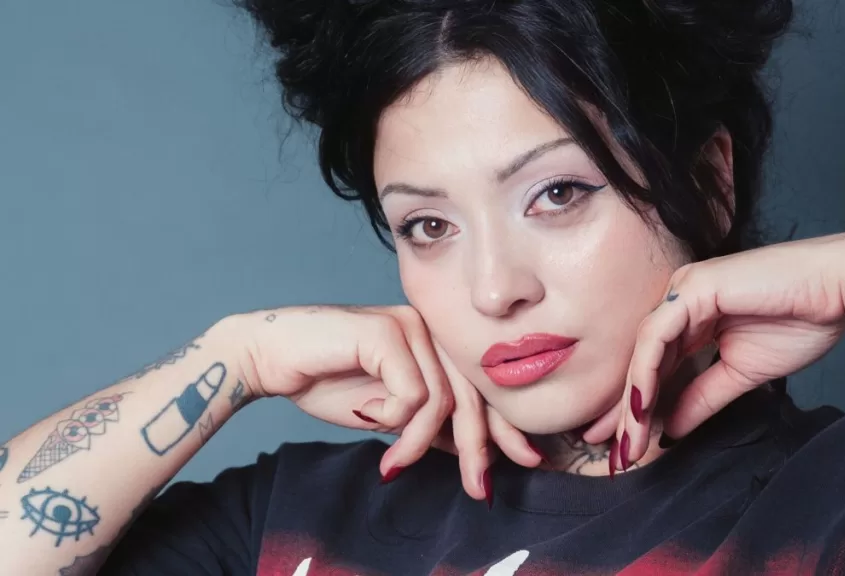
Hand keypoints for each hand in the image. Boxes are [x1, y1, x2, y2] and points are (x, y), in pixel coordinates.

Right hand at [230, 305, 535, 499]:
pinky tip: (368, 420)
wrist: (270, 360)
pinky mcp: (387, 330)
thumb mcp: (390, 413)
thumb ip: (429, 423)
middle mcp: (430, 328)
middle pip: (472, 394)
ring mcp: (410, 325)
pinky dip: (395, 419)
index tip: (528, 461)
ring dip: (419, 442)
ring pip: (443, 399)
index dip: (506, 427)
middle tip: (477, 488)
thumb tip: (475, 453)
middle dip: (479, 447)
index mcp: (436, 343)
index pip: (483, 388)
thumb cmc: (326, 381)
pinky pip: (413, 392)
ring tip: (394, 462)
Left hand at [597, 235, 844, 465]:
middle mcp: (679, 300)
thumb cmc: (800, 320)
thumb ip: (702, 397)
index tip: (625, 447)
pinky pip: (658, 335)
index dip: (638, 407)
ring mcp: (682, 290)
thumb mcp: (740, 373)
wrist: (840, 289)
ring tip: (628, 440)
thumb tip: (670, 431)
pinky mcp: (693, 287)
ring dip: (633, 399)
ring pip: (643, 351)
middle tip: (613, 453)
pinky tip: (641, 405)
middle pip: (641, 360)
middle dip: (625, 411)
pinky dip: (647, 372)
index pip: (653, 367)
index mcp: (690, 317)